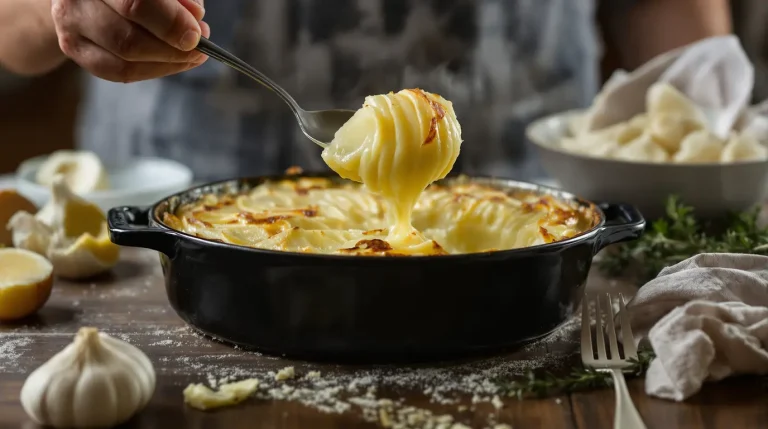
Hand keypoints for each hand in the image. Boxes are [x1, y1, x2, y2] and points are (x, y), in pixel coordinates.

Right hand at [51, 0, 209, 81]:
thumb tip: (195, 16)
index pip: (136, 3)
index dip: (171, 22)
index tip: (197, 34)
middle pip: (128, 37)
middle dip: (171, 48)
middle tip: (199, 48)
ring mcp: (70, 23)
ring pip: (124, 58)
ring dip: (166, 62)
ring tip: (191, 56)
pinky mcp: (73, 47)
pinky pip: (116, 71)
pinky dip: (151, 70)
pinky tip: (171, 63)